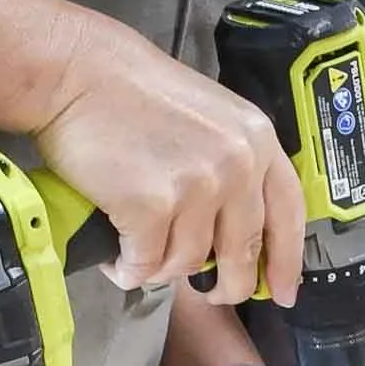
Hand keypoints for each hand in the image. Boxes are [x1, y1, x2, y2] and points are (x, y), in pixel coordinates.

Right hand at [33, 15, 304, 306]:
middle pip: (242, 254)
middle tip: (209, 291)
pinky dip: (128, 269)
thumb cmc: (133, 93)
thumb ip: (236, 167)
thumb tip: (236, 232)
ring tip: (140, 248)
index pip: (288, 215)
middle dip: (225, 285)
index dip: (287, 263)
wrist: (76, 72)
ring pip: (189, 264)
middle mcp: (236, 166)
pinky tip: (117, 256)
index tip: (283, 293)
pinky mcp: (152, 207)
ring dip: (162, 267)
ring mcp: (196, 187)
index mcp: (256, 141)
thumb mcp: (212, 117)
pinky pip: (147, 265)